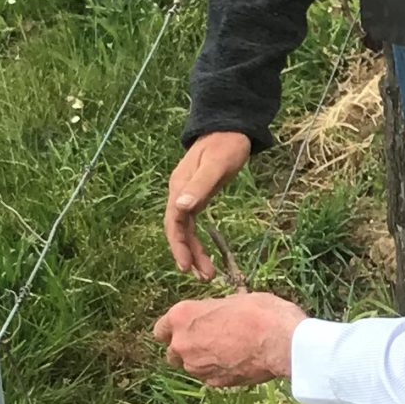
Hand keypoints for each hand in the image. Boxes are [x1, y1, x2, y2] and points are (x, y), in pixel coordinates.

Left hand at [152, 290, 307, 386]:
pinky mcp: (214, 383)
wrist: (282, 342)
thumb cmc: (260, 312)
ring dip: (202, 360)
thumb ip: (214, 311)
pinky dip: (218, 371)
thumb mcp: (234, 299)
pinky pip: (209, 377)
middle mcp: (183, 343)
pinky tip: (236, 361)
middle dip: (185, 347)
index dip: (172, 328)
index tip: (185, 327)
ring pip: (190, 366)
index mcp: (182, 316)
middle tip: (208, 338)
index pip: (160, 328)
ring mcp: (197, 367)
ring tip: (226, 349)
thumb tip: (217, 314)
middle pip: (172, 351)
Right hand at [165, 131, 252, 277]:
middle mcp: (179, 192)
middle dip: (187, 254)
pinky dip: (196, 240)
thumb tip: (181, 208)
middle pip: (177, 229)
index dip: (178, 245)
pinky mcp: (196, 195)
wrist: (231, 127)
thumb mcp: (217, 165)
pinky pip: (191, 223)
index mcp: (180, 187)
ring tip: (207, 272)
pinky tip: (203, 253)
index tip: (186, 266)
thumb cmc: (226, 145)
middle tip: (203, 276)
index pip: (174, 222)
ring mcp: (187, 194)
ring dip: (193, 251)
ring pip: (185, 229)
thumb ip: (200, 186)